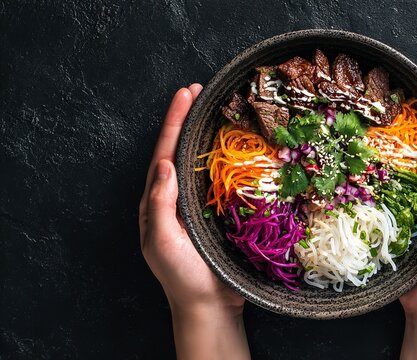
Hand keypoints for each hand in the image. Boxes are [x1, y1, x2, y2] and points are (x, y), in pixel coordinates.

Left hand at [139, 85, 248, 358]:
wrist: (209, 305)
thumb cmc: (182, 277)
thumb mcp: (163, 242)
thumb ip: (160, 205)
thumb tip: (164, 163)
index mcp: (157, 202)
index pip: (164, 153)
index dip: (174, 123)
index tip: (185, 94)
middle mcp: (174, 198)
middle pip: (179, 150)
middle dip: (187, 119)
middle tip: (199, 91)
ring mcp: (196, 205)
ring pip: (198, 162)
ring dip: (204, 134)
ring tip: (214, 109)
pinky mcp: (216, 213)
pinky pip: (219, 179)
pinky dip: (223, 158)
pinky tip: (234, 146)